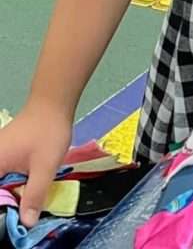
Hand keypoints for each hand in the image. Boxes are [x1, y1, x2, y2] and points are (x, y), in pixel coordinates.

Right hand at [0, 100, 71, 226]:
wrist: (53, 101)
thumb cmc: (48, 132)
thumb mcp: (45, 167)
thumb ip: (34, 195)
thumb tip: (26, 224)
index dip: (3, 208)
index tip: (15, 211)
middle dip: (7, 201)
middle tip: (25, 209)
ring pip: (1, 183)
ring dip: (10, 193)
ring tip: (27, 198)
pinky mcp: (4, 153)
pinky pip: (4, 174)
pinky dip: (12, 183)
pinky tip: (27, 185)